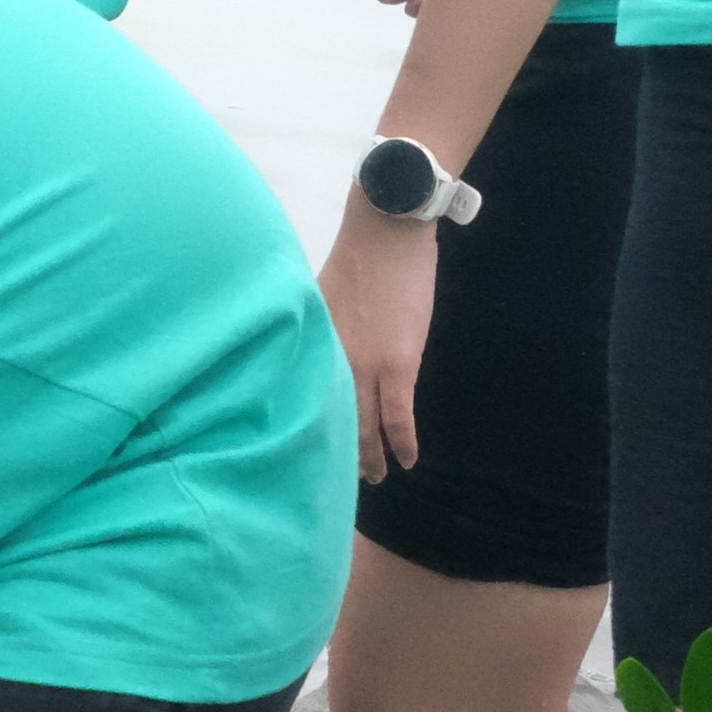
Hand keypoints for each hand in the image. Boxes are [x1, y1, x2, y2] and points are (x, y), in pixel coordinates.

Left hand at [318, 195, 438, 479]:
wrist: (385, 231)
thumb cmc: (353, 257)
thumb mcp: (315, 298)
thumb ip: (314, 332)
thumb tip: (308, 355)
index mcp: (311, 347)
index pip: (304, 400)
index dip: (308, 428)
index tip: (306, 450)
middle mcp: (332, 363)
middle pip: (333, 419)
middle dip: (339, 453)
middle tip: (339, 479)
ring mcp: (365, 366)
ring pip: (367, 425)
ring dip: (372, 456)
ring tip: (375, 478)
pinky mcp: (398, 363)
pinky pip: (399, 415)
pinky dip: (404, 441)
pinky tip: (408, 461)